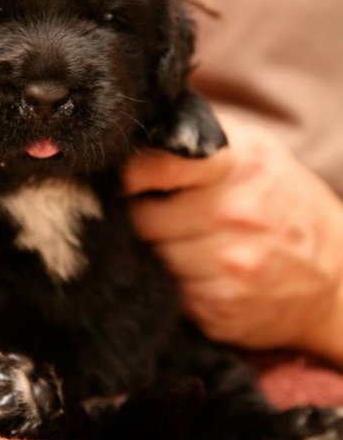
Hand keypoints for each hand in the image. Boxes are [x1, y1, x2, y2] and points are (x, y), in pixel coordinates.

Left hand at [123, 114, 342, 364]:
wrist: (337, 276)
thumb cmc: (283, 201)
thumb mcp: (254, 150)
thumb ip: (199, 135)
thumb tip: (138, 129)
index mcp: (239, 166)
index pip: (156, 166)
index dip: (127, 175)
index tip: (118, 178)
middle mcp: (235, 215)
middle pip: (141, 218)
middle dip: (139, 216)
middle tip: (154, 212)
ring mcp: (228, 267)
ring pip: (151, 256)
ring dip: (155, 250)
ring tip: (182, 240)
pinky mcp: (219, 310)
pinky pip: (168, 291)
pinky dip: (173, 280)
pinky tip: (198, 269)